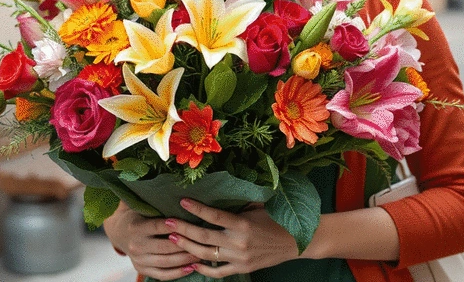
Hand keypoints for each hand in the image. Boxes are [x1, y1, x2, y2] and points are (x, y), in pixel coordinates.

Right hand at [103, 202, 199, 279]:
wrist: (119, 231)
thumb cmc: (139, 215)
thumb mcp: (145, 208)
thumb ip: (160, 209)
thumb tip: (186, 204)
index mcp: (136, 227)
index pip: (159, 227)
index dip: (176, 225)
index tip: (193, 223)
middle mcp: (136, 245)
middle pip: (165, 247)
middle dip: (185, 245)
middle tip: (203, 241)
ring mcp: (138, 260)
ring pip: (165, 262)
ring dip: (185, 259)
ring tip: (201, 254)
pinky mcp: (141, 269)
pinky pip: (162, 275)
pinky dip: (177, 273)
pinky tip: (191, 268)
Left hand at [165, 199, 298, 277]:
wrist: (296, 242)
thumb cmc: (277, 219)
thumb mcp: (259, 206)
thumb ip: (238, 203)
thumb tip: (218, 192)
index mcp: (243, 223)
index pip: (214, 215)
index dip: (196, 209)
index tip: (181, 201)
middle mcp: (238, 242)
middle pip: (203, 237)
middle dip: (183, 229)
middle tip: (167, 222)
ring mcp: (239, 258)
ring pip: (206, 255)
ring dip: (187, 246)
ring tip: (173, 238)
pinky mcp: (241, 268)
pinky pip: (217, 272)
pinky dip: (203, 268)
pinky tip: (191, 261)